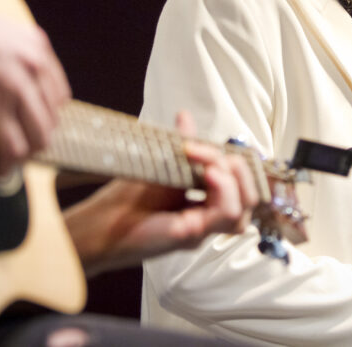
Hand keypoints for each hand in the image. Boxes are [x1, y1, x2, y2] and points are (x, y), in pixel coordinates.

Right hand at [0, 0, 70, 173]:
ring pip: (37, 139)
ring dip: (21, 157)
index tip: (23, 126)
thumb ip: (16, 61)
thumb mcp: (4, 37)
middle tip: (10, 147)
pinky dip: (4, 165)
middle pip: (51, 121)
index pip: (59, 98)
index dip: (42, 118)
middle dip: (33, 141)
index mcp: (40, 51)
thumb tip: (11, 92)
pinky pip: (11, 147)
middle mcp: (36, 69)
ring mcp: (16, 87)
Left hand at [64, 111, 259, 273]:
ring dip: (234, 178)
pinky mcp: (193, 235)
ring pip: (245, 207)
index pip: (240, 182)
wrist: (101, 223)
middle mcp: (208, 217)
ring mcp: (203, 229)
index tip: (195, 144)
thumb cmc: (125, 199)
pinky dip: (225, 191)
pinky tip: (209, 175)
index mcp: (204, 201)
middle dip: (238, 167)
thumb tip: (186, 116)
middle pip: (250, 195)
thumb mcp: (160, 165)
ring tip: (211, 165)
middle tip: (208, 154)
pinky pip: (228, 215)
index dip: (230, 159)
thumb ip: (180, 145)